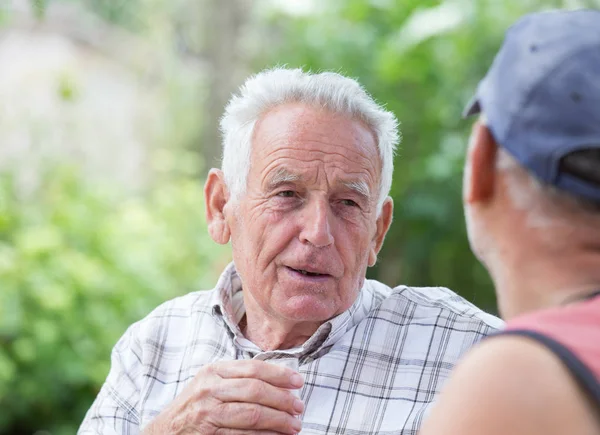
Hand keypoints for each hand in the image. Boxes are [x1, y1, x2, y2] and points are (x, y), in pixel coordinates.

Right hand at [141, 359, 304, 433]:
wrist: (164, 433)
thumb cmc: (194, 407)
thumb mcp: (211, 384)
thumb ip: (238, 379)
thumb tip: (280, 382)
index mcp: (213, 371)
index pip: (253, 368)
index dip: (279, 374)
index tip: (298, 381)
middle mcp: (209, 388)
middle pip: (255, 390)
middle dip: (282, 399)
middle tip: (299, 407)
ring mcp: (207, 412)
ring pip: (252, 414)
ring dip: (278, 420)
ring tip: (294, 425)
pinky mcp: (207, 434)